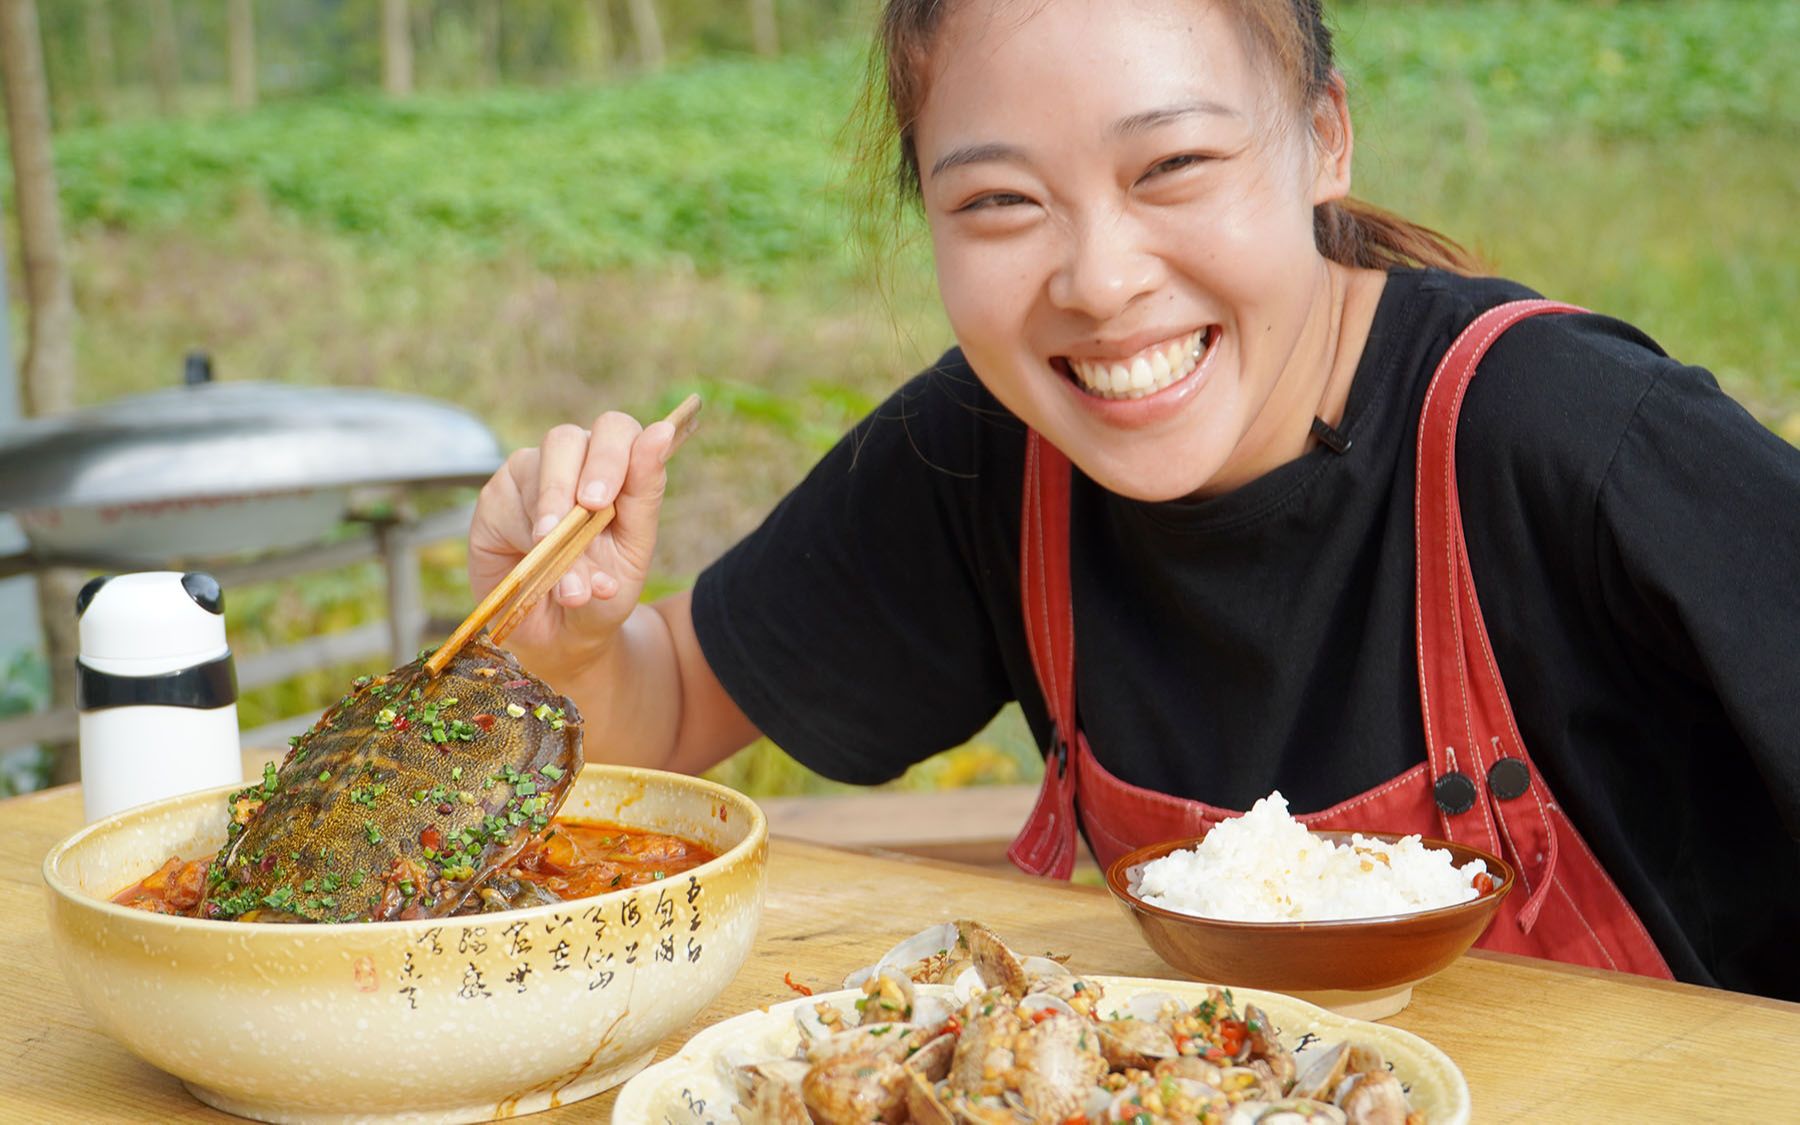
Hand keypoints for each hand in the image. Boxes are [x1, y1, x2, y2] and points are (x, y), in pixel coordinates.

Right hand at [468, 411, 684, 671]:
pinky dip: (524, 536)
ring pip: (535, 470)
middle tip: (587, 510)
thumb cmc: (603, 587)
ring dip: (553, 519)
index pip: (616, 430)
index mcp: (613, 466)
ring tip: (561, 561)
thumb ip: (645, 494)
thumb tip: (661, 433)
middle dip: (574, 478)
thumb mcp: (633, 551)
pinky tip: (535, 562)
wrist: (564, 637)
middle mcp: (570, 461)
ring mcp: (529, 475)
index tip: (604, 498)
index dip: (613, 454)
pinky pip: (506, 503)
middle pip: (566, 439)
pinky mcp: (496, 499)